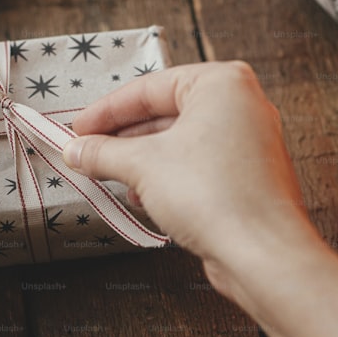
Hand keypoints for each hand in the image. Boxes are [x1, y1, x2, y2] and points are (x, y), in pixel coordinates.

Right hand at [63, 62, 312, 279]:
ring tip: (111, 176)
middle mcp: (242, 107)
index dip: (107, 110)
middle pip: (167, 113)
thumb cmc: (214, 196)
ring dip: (143, 160)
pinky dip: (169, 177)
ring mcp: (249, 143)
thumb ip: (104, 152)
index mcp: (223, 84)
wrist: (261, 253)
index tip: (79, 128)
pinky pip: (199, 166)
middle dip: (124, 137)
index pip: (150, 87)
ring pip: (182, 142)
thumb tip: (76, 150)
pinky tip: (144, 197)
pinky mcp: (249, 177)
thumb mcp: (143, 165)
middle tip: (88, 151)